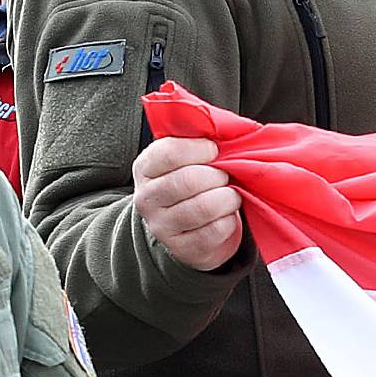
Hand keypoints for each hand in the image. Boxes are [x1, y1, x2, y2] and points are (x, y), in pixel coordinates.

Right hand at [133, 133, 242, 271]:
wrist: (182, 228)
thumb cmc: (190, 182)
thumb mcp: (184, 158)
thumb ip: (197, 140)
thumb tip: (227, 128)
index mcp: (145, 168)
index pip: (170, 152)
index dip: (200, 149)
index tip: (215, 150)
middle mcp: (147, 198)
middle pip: (188, 181)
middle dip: (217, 175)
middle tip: (224, 176)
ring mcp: (162, 226)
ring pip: (203, 207)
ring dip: (227, 198)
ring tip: (230, 195)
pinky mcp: (182, 248)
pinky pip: (214, 231)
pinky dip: (229, 221)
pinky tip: (225, 216)